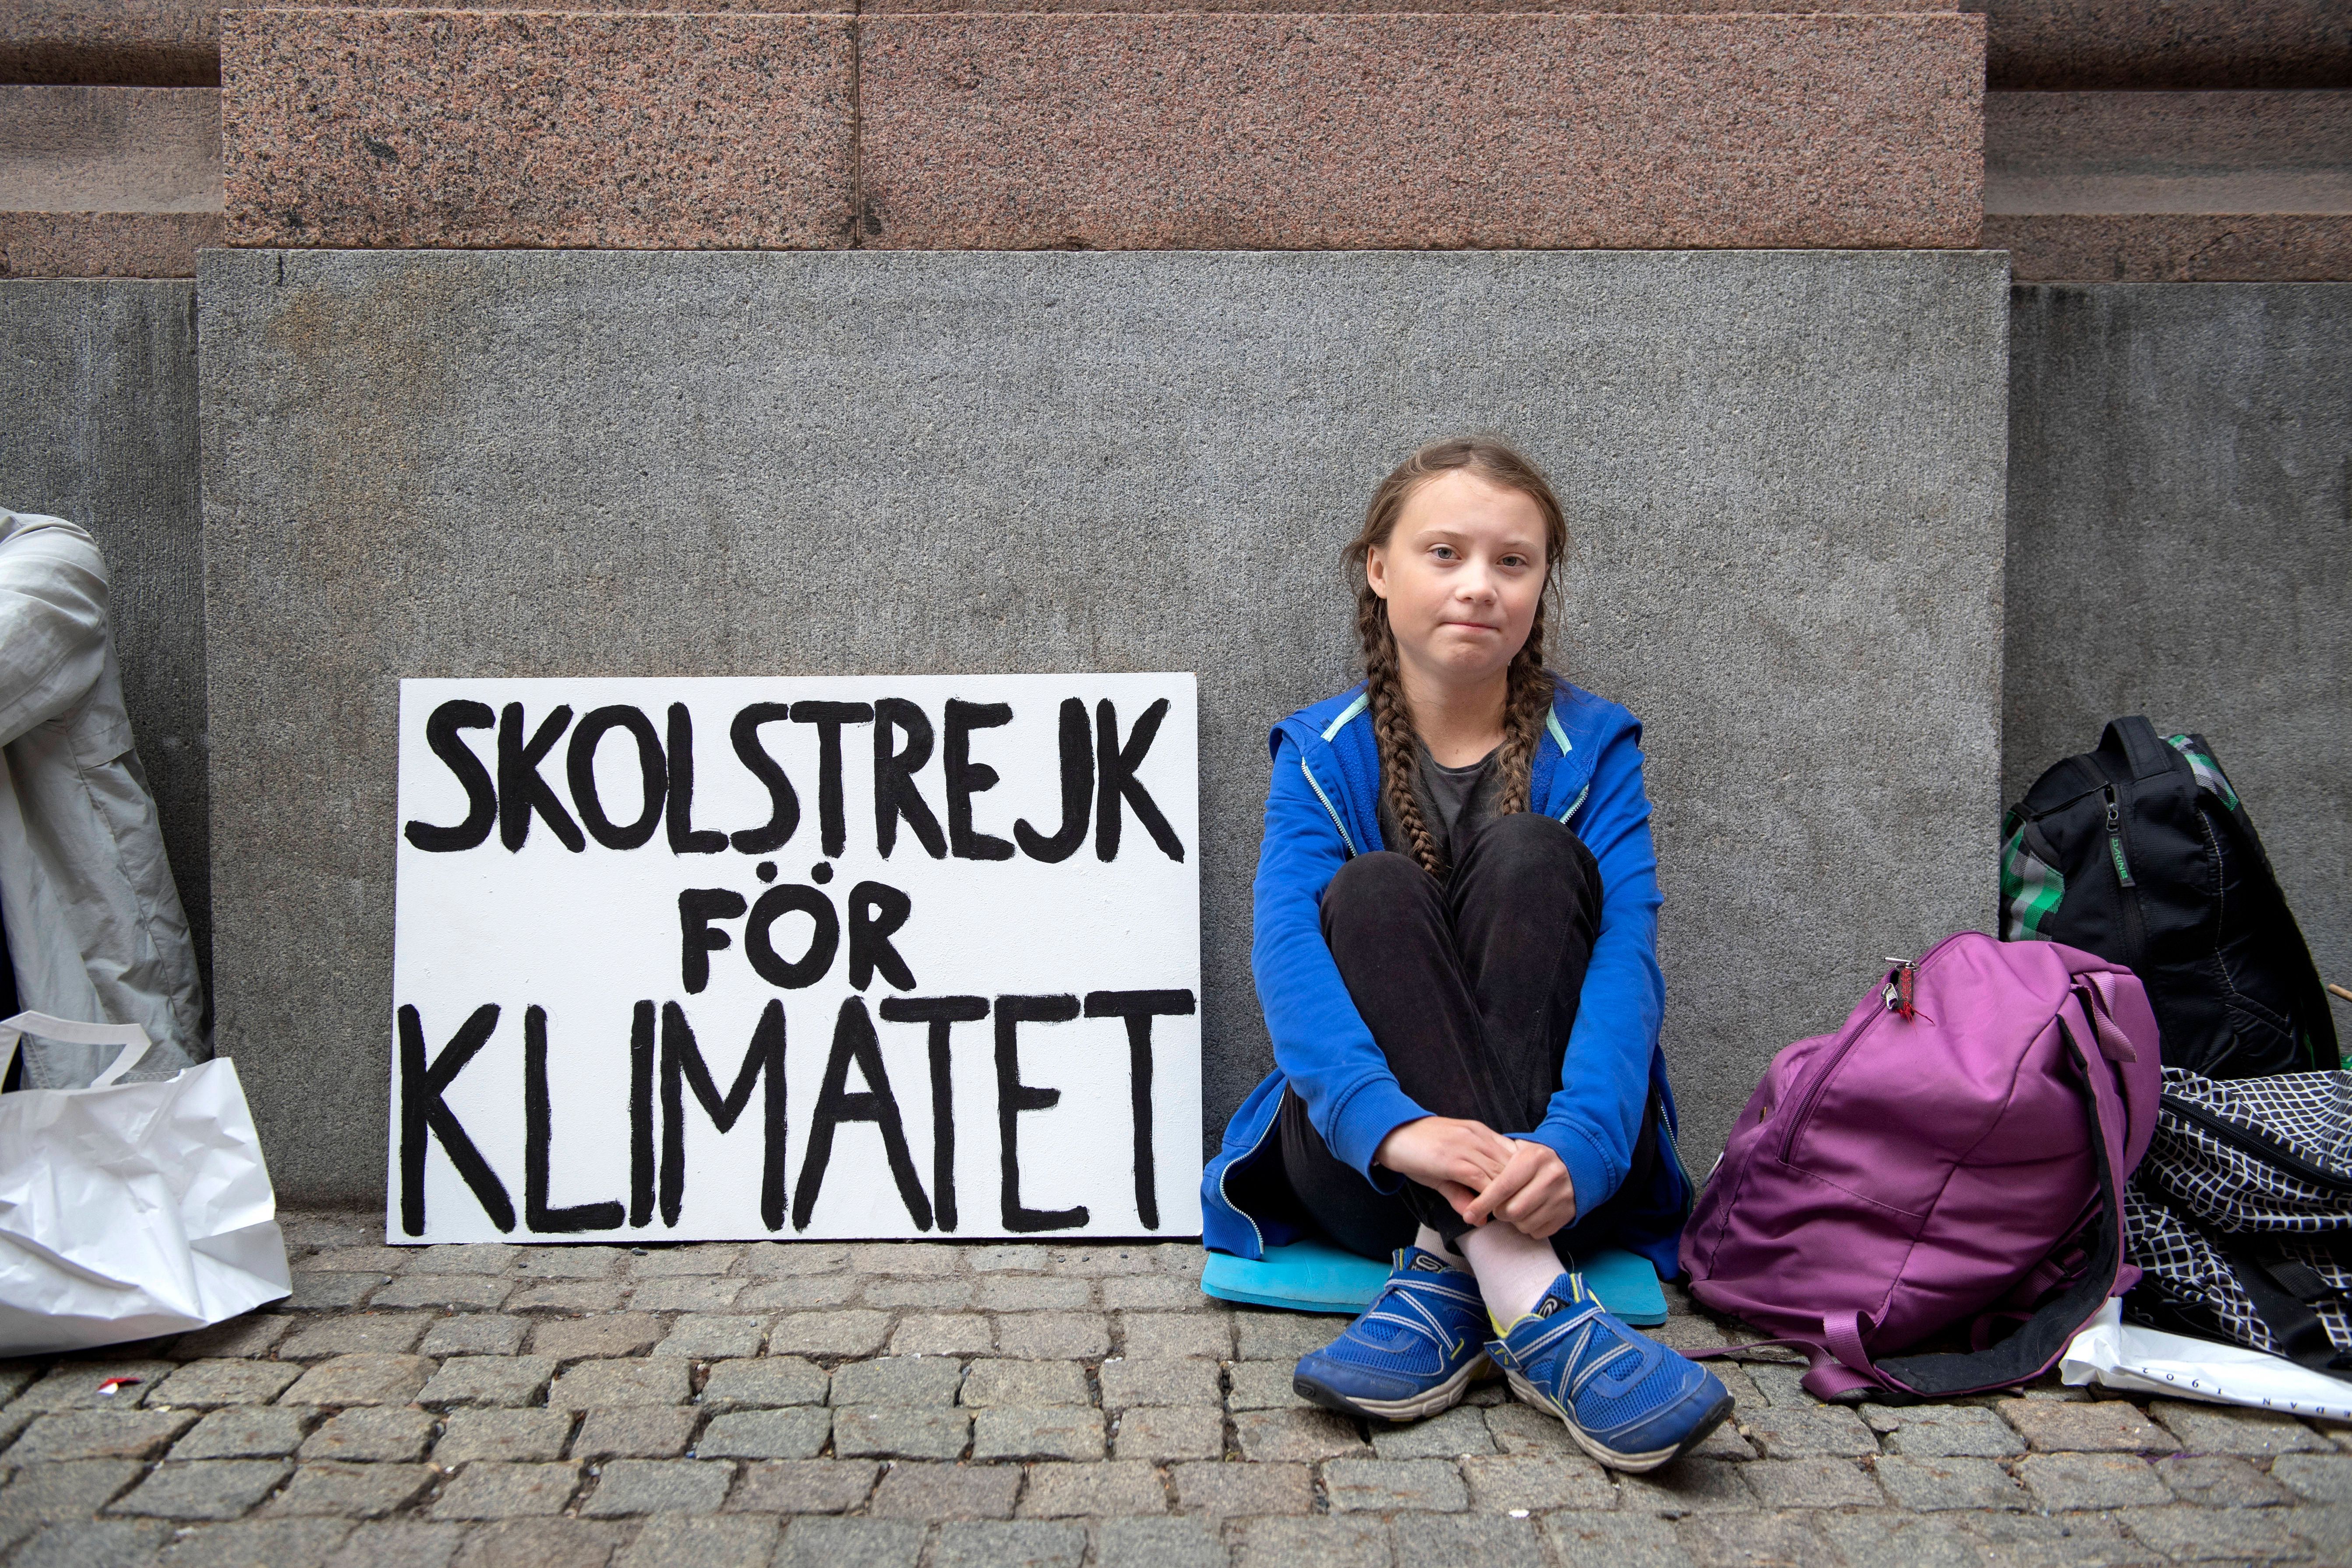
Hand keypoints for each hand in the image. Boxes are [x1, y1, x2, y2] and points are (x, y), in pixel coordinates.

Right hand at [1374, 1117, 1516, 1221]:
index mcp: (1481, 1133)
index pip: (1516, 1156)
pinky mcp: (1452, 1159)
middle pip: (1513, 1167)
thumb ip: (1463, 1193)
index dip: (1522, 1181)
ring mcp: (1466, 1146)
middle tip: (1518, 1216)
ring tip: (1506, 1220)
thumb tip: (1481, 1220)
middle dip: (1518, 1193)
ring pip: (1500, 1175)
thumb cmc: (1417, 1150)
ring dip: (1505, 1199)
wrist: (1390, 1133)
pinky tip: (1485, 1214)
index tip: (1521, 1202)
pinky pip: (1480, 1181)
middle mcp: (1478, 1136)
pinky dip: (1486, 1199)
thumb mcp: (1444, 1172)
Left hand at [1463, 1139, 1577, 1239]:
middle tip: (1497, 1207)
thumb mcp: (1517, 1153)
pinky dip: (1530, 1227)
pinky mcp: (1568, 1213)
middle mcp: (1551, 1176)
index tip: (1468, 1214)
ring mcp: (1562, 1196)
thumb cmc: (1534, 1159)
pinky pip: (1539, 1232)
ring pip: (1525, 1224)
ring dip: (1514, 1221)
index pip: (1503, 1186)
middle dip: (1499, 1212)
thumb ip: (1492, 1168)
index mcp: (1534, 1158)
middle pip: (1513, 1210)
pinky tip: (1531, 1213)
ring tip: (1516, 1207)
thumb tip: (1467, 1194)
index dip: (1483, 1203)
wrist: (1575, 1162)